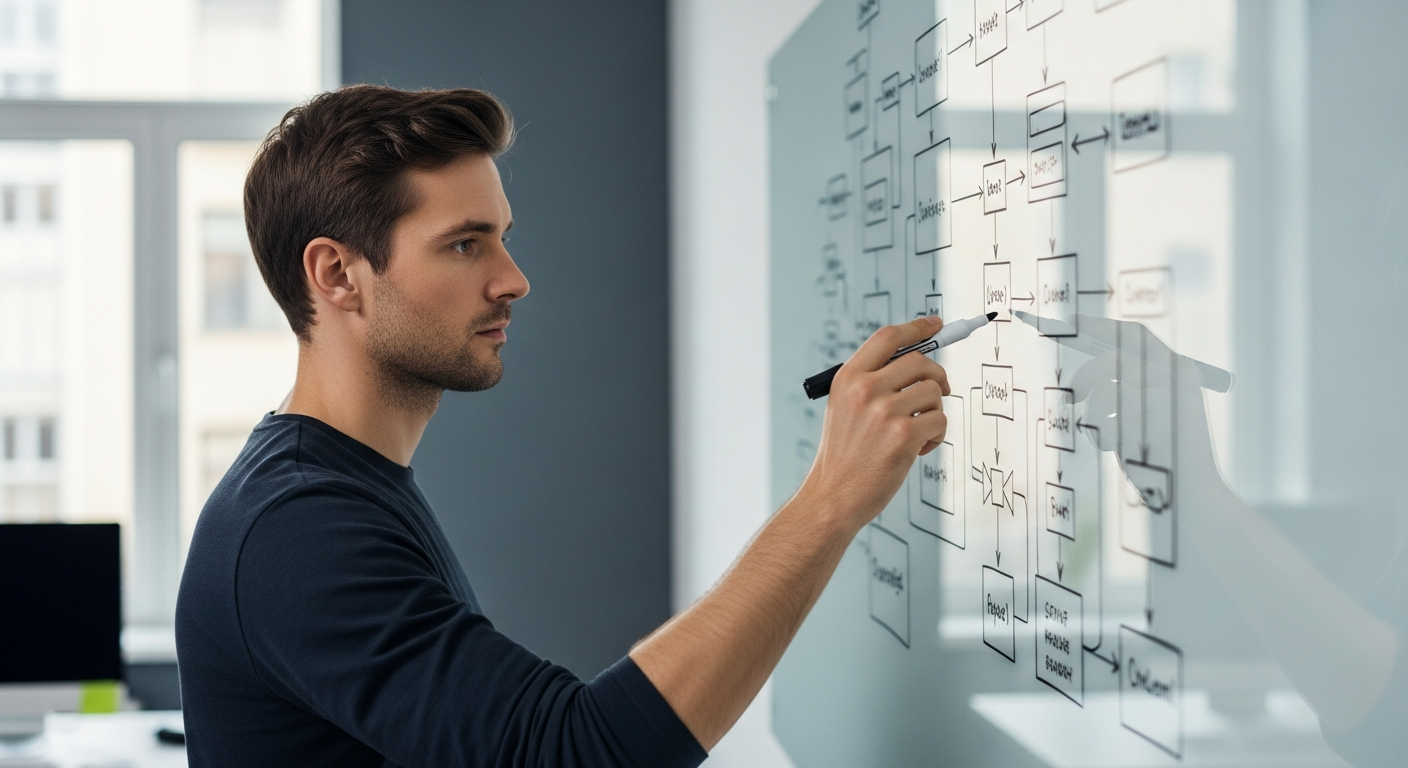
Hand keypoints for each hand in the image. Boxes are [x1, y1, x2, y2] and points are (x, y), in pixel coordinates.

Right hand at [800, 316, 950, 533]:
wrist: (833, 496)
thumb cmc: (844, 454)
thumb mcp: (845, 406)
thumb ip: (873, 381)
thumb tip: (918, 360)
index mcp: (848, 377)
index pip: (888, 337)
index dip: (916, 327)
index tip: (936, 324)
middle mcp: (865, 389)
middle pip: (920, 361)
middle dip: (937, 376)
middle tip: (939, 391)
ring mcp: (884, 411)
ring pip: (934, 392)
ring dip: (935, 411)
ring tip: (918, 432)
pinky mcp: (904, 435)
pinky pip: (940, 420)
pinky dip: (937, 435)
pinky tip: (918, 449)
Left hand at [1066, 314, 1221, 504]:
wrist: (1194, 494)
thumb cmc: (1162, 459)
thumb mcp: (1147, 417)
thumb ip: (1128, 392)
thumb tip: (1087, 378)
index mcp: (1179, 370)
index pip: (1134, 336)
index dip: (1099, 327)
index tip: (1072, 323)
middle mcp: (1175, 373)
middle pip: (1111, 358)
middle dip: (1085, 375)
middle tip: (1071, 395)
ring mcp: (1165, 391)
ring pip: (1104, 389)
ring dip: (1095, 414)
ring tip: (1107, 438)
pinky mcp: (1151, 413)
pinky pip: (1104, 416)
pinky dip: (1102, 436)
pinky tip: (1120, 451)